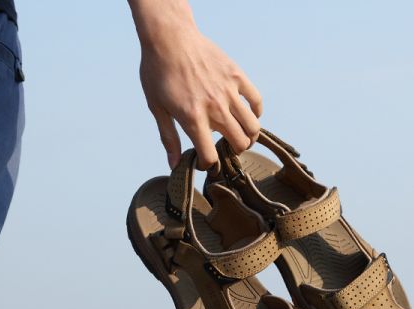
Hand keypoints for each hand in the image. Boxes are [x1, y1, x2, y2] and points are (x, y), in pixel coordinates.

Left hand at [130, 1, 261, 168]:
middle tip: (226, 149)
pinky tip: (249, 116)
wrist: (169, 37)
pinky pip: (256, 100)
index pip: (210, 155)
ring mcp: (228, 91)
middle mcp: (214, 107)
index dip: (208, 164)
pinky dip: (256, 113)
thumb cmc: (158, 73)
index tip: (204, 161)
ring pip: (252, 126)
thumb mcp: (157, 108)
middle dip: (233, 152)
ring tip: (241, 138)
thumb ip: (168, 138)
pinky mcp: (236, 76)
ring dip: (248, 137)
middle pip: (238, 142)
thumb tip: (173, 165)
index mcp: (193, 118)